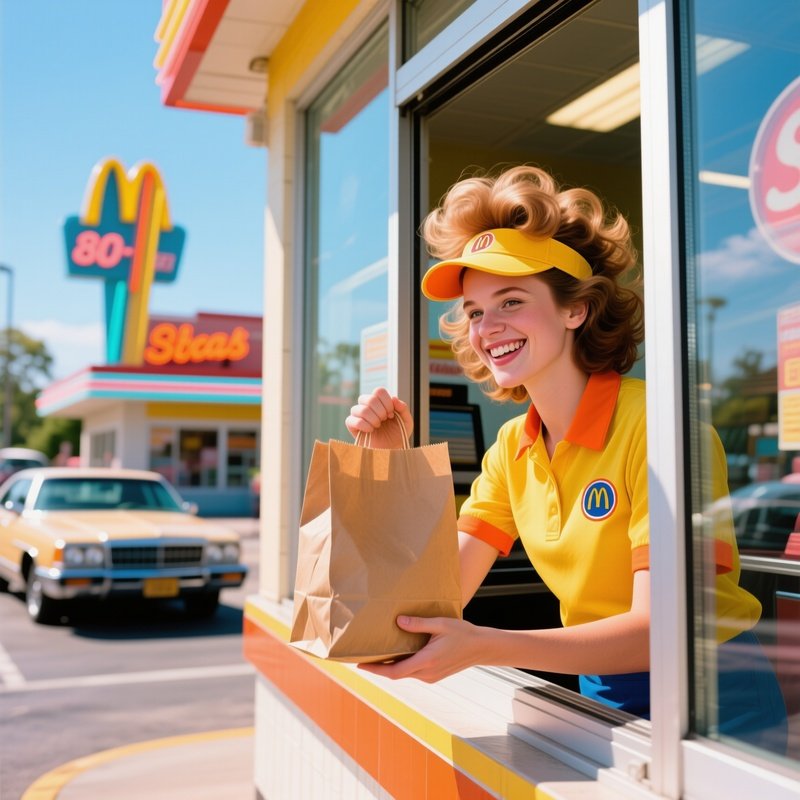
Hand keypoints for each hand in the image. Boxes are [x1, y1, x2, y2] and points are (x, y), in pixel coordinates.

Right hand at [345, 387, 413, 448]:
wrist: (390, 450)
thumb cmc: (397, 435)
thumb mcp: (407, 421)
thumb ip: (404, 408)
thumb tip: (394, 398)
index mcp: (380, 401)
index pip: (379, 391)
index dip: (387, 402)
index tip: (392, 414)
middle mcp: (367, 405)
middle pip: (369, 398)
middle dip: (380, 411)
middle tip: (385, 420)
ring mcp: (358, 415)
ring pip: (360, 409)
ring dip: (373, 419)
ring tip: (377, 426)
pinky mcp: (352, 425)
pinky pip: (351, 420)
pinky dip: (363, 425)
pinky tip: (370, 430)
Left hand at [358, 615, 482, 681]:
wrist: (481, 648)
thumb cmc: (462, 633)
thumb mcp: (440, 624)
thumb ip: (418, 624)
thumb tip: (398, 621)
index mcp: (426, 661)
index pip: (394, 671)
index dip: (375, 670)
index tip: (360, 664)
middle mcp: (427, 673)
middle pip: (396, 674)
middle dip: (378, 668)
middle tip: (362, 657)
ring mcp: (431, 677)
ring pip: (404, 674)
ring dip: (390, 667)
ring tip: (376, 655)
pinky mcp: (434, 676)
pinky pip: (413, 672)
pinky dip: (401, 666)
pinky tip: (396, 655)